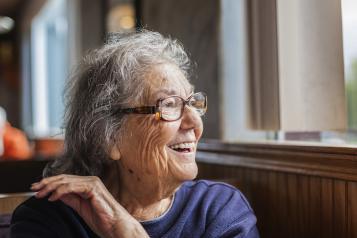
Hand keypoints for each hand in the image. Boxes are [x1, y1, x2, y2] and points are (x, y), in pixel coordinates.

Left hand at [31, 174, 147, 237]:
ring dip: (50, 187)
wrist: (116, 225)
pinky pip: (73, 187)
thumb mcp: (81, 207)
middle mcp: (90, 180)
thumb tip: (55, 193)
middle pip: (64, 177)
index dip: (50, 182)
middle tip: (33, 188)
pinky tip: (52, 198)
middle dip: (47, 182)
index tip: (36, 188)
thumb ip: (71, 198)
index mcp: (88, 184)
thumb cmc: (102, 218)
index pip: (65, 179)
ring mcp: (93, 183)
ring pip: (67, 181)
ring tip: (40, 195)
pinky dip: (60, 191)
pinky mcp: (94, 188)